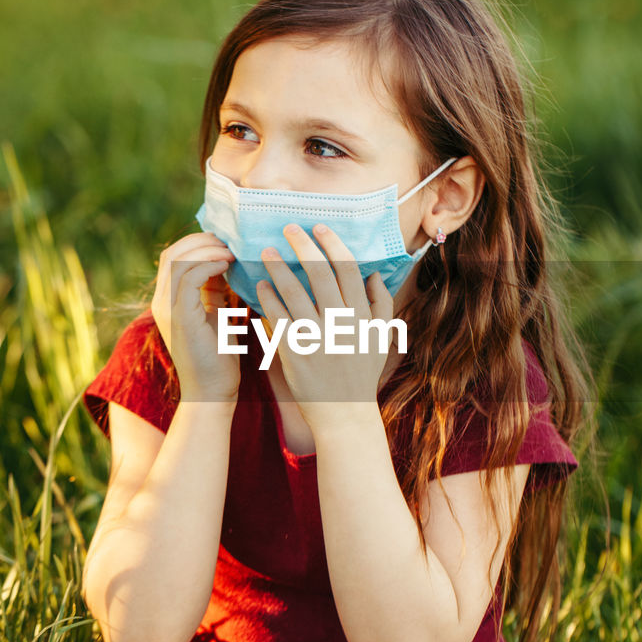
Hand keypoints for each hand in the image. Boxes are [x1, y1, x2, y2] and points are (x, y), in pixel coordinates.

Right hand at [151, 231, 239, 403]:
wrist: (213, 393)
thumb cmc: (219, 357)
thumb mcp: (216, 314)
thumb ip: (213, 290)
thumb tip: (223, 263)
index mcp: (168, 300)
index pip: (174, 256)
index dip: (198, 243)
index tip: (226, 243)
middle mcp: (161, 302)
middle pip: (172, 252)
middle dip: (202, 241)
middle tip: (230, 242)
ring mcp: (167, 309)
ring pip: (177, 260)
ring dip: (207, 250)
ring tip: (231, 252)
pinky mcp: (179, 317)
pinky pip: (188, 277)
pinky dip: (208, 265)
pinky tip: (227, 266)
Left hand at [256, 222, 395, 429]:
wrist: (344, 414)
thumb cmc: (361, 374)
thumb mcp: (380, 338)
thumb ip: (381, 304)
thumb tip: (374, 273)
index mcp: (363, 316)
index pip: (348, 268)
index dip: (332, 243)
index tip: (319, 227)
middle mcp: (342, 324)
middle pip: (320, 274)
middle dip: (303, 246)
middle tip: (288, 228)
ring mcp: (318, 338)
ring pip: (295, 293)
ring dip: (279, 268)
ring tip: (267, 252)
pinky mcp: (296, 353)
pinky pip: (278, 319)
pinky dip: (268, 299)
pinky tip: (260, 286)